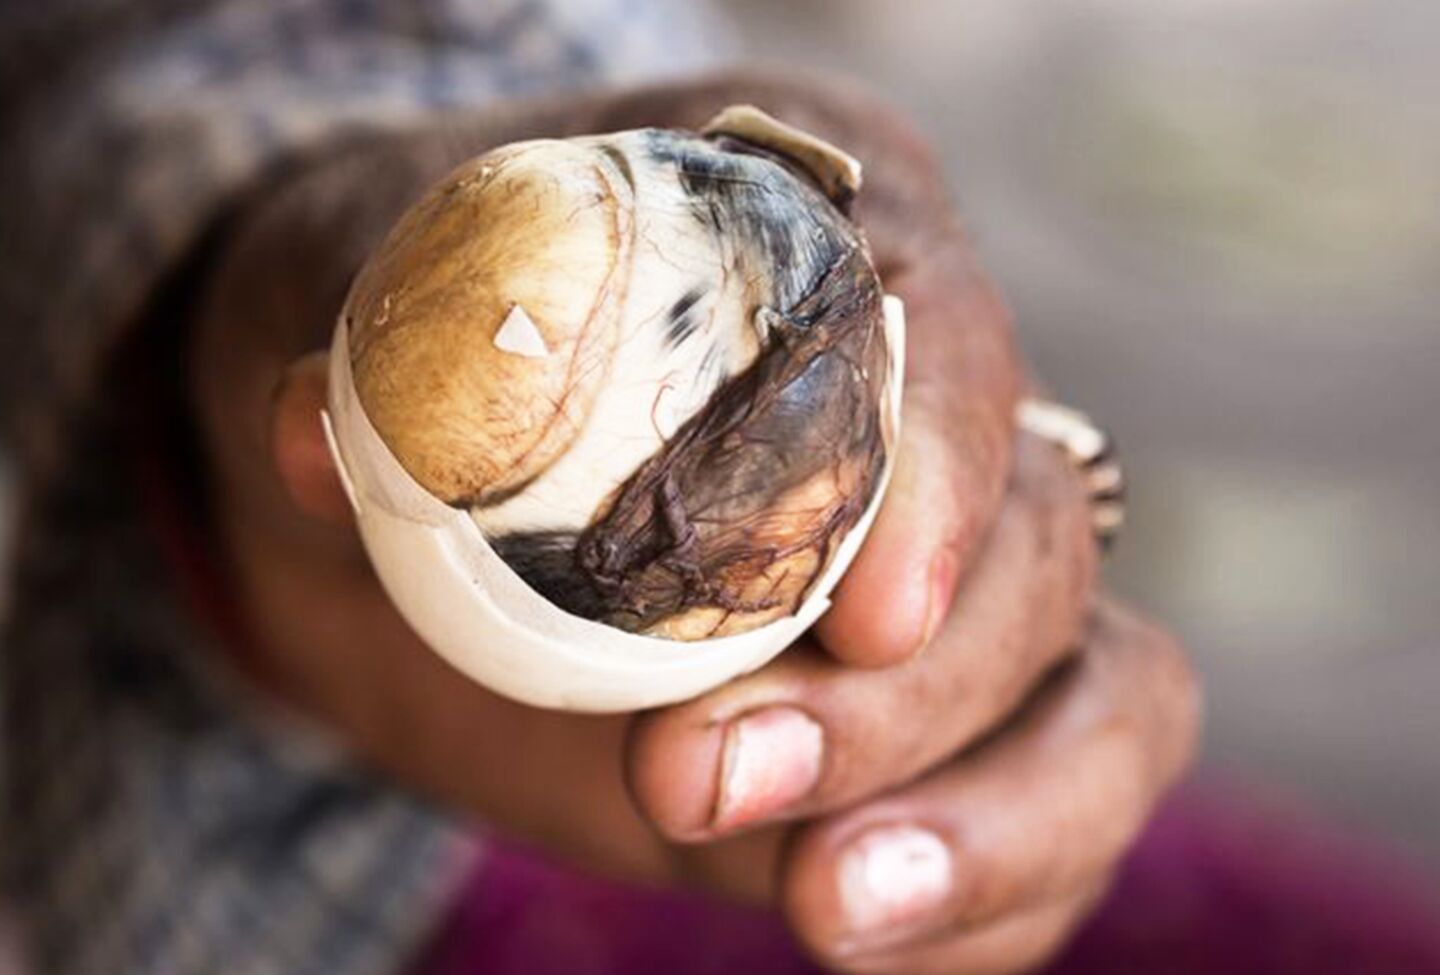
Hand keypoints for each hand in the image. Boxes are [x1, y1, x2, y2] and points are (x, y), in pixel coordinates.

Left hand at [190, 73, 1199, 973]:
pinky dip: (989, 897)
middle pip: (1036, 539)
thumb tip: (314, 437)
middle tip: (692, 778)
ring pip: (1100, 690)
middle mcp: (927, 416)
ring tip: (826, 907)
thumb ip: (350, 359)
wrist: (400, 528)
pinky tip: (852, 923)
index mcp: (821, 248)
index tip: (861, 612)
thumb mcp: (352, 325)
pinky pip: (1051, 813)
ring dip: (993, 818)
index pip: (946, 324)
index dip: (937, 465)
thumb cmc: (409, 379)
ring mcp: (950, 586)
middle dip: (901, 693)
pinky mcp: (932, 729)